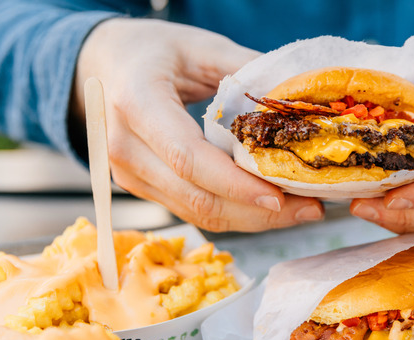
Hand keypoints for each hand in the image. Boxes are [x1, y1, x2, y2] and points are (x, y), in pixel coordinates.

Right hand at [74, 19, 323, 231]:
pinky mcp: (140, 187)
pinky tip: (269, 206)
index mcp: (137, 102)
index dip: (235, 185)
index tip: (280, 196)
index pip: (188, 159)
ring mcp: (127, 173)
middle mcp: (123, 146)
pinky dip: (234, 213)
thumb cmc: (153, 50)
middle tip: (310, 209)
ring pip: (196, 213)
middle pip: (196, 197)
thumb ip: (247, 72)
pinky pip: (191, 210)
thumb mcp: (201, 47)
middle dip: (257, 212)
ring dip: (252, 219)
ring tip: (300, 211)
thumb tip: (299, 102)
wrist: (103, 63)